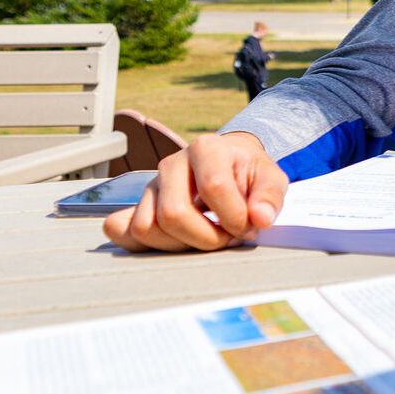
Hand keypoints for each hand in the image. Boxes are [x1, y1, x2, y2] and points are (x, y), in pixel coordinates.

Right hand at [102, 131, 287, 252]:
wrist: (229, 164)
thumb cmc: (248, 173)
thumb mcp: (271, 178)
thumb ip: (270, 197)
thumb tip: (261, 219)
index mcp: (206, 148)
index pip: (213, 187)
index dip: (235, 217)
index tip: (250, 227)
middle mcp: (172, 163)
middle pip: (173, 213)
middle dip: (206, 238)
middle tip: (229, 237)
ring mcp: (152, 185)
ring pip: (147, 227)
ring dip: (181, 245)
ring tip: (208, 237)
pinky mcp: (140, 205)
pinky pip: (124, 231)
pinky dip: (145, 245)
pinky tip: (176, 243)